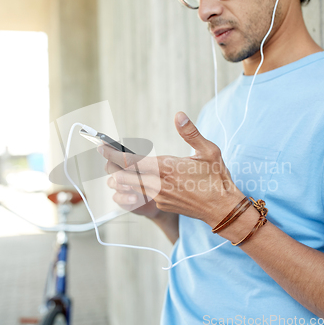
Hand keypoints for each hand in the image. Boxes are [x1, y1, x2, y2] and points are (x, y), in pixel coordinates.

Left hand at [99, 112, 244, 226]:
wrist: (223, 209)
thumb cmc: (218, 178)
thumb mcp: (208, 151)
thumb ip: (190, 132)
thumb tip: (179, 115)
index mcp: (166, 167)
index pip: (130, 161)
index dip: (112, 154)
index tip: (100, 146)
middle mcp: (159, 184)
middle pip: (123, 176)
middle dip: (113, 166)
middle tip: (107, 155)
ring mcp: (159, 197)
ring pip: (130, 187)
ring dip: (123, 178)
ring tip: (121, 168)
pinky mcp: (162, 205)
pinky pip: (143, 194)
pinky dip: (137, 187)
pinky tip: (143, 179)